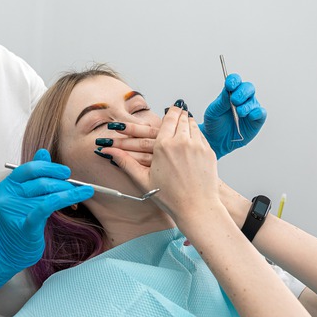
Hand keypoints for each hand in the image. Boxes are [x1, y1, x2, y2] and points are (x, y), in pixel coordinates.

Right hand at [0, 149, 93, 288]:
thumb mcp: (26, 196)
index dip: (49, 168)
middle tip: (76, 185)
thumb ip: (34, 174)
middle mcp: (8, 196)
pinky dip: (63, 200)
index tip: (65, 172)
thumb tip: (43, 152)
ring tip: (80, 193)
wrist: (9, 251)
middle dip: (62, 182)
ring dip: (68, 192)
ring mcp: (14, 211)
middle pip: (40, 182)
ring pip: (46, 194)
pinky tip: (76, 198)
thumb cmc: (20, 221)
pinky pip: (46, 207)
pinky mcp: (24, 226)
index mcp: (7, 186)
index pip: (29, 169)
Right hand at [110, 105, 221, 226]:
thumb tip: (107, 152)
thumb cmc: (170, 197)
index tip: (170, 108)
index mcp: (163, 146)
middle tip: (178, 109)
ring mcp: (197, 146)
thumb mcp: (143, 179)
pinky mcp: (208, 152)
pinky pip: (201, 135)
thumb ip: (125, 162)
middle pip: (181, 117)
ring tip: (185, 119)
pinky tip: (194, 134)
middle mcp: (181, 142)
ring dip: (188, 120)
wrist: (196, 208)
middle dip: (179, 113)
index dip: (170, 111)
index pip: (169, 118)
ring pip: (193, 124)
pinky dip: (197, 131)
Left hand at [200, 73, 266, 158]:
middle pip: (248, 87)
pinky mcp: (256, 120)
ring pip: (253, 101)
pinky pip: (261, 113)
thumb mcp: (213, 111)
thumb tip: (228, 90)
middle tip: (234, 100)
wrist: (217, 140)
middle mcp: (243, 98)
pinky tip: (250, 116)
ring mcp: (251, 108)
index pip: (235, 81)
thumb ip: (221, 101)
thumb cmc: (215, 123)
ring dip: (246, 106)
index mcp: (230, 93)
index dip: (234, 80)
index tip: (229, 84)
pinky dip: (257, 113)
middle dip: (242, 92)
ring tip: (239, 112)